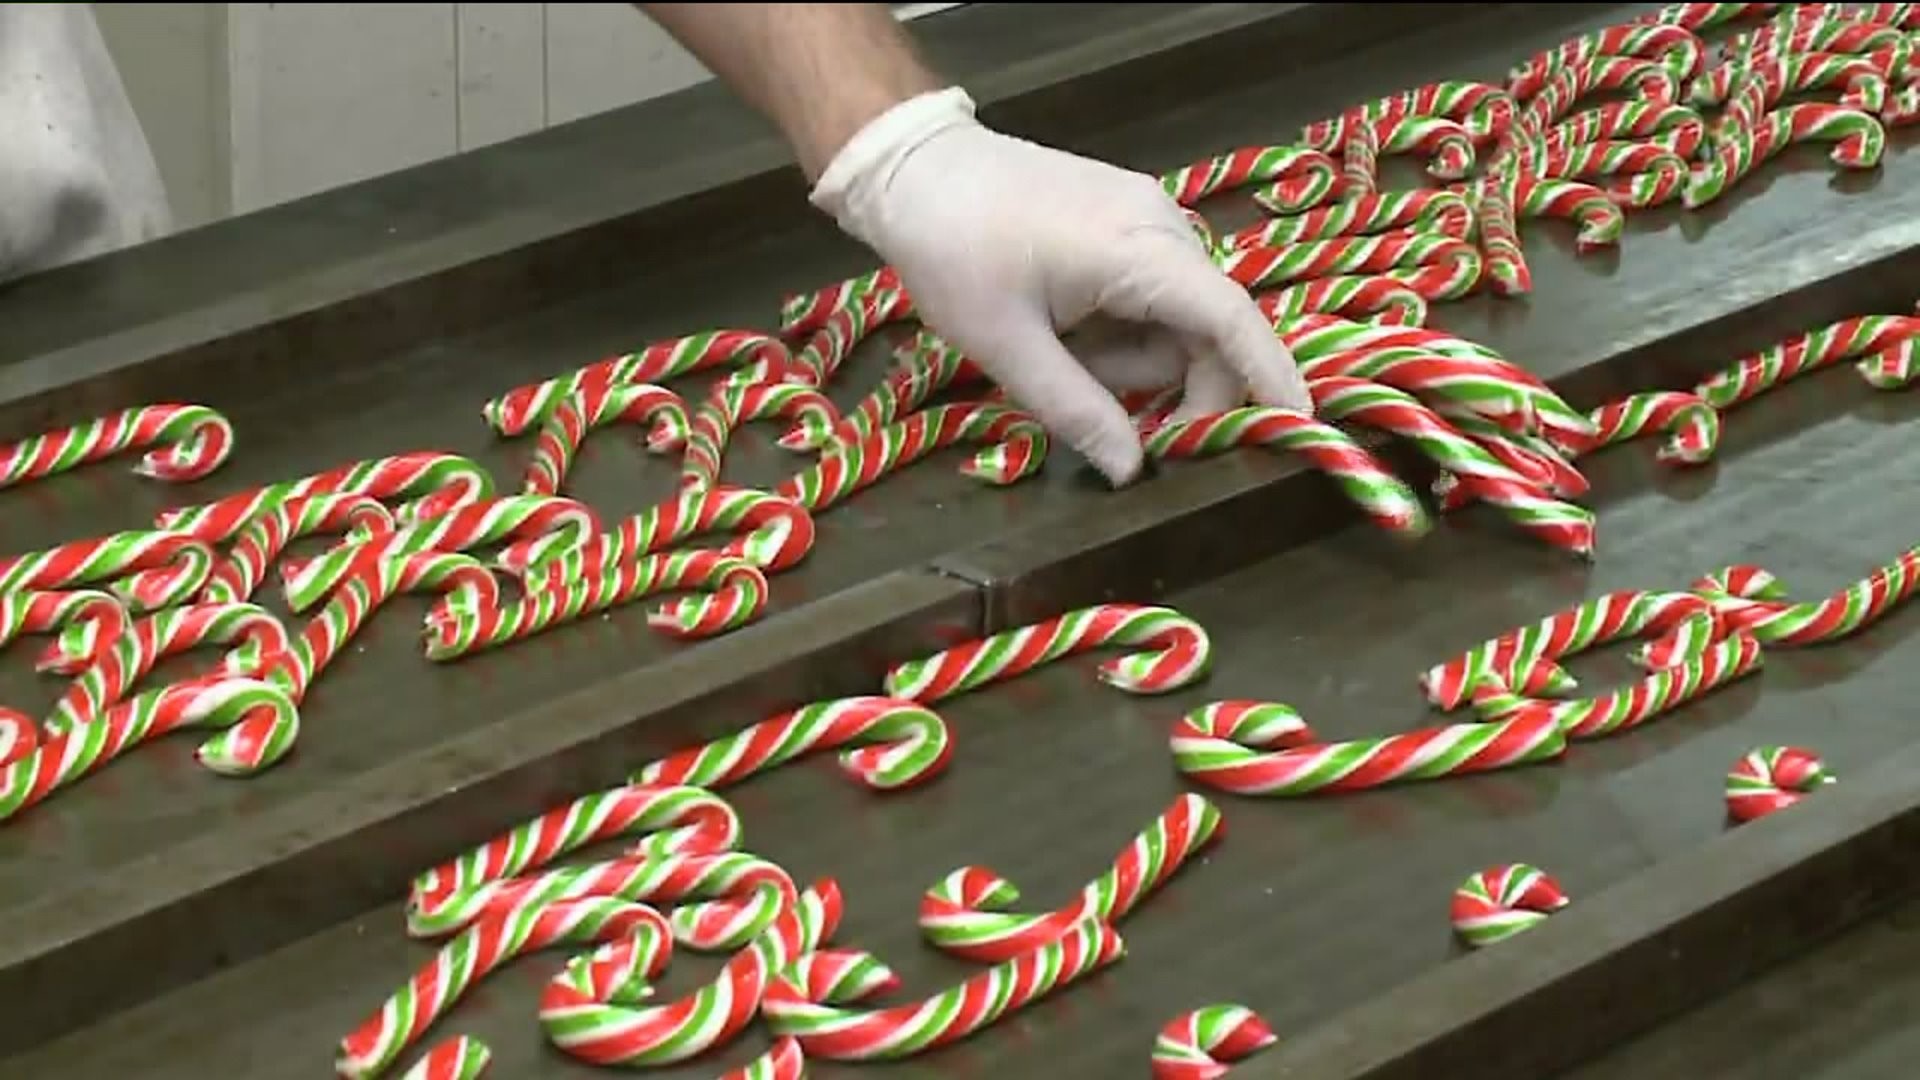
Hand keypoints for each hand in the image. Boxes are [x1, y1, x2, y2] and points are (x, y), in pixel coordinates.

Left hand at [810, 88, 1312, 484]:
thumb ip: (1076, 410)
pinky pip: (1152, 294)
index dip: (1271, 377)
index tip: (1298, 429)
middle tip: (1115, 430)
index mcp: (1141, 251)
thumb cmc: (953, 252)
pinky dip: (1123, 332)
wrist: (913, 169)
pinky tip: (1068, 335)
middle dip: (1172, 388)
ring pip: (1177, 319)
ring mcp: (1147, 219)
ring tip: (1060, 359)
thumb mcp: (1006, 346)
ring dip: (1135, 362)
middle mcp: (1163, 228)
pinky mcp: (1127, 221)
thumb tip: (1131, 472)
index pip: (1233, 320)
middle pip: (1208, 330)